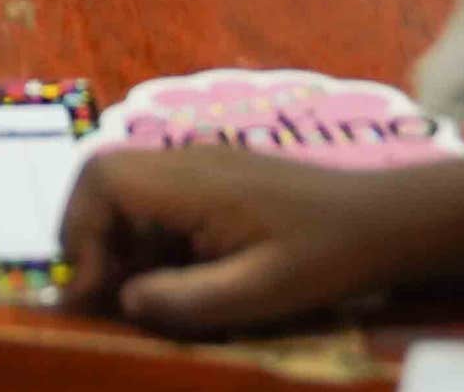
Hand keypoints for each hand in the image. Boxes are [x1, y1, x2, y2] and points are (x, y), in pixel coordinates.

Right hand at [60, 149, 416, 336]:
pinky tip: (175, 285)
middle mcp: (189, 161)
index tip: (94, 291)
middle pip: (106, 182)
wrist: (383, 222)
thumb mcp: (259, 293)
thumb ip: (185, 299)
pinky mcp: (215, 183)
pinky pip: (159, 203)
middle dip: (90, 240)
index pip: (103, 178)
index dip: (81, 231)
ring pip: (129, 194)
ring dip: (119, 247)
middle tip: (104, 301)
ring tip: (140, 302)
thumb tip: (122, 298)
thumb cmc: (325, 256)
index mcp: (194, 180)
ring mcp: (201, 168)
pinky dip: (149, 244)